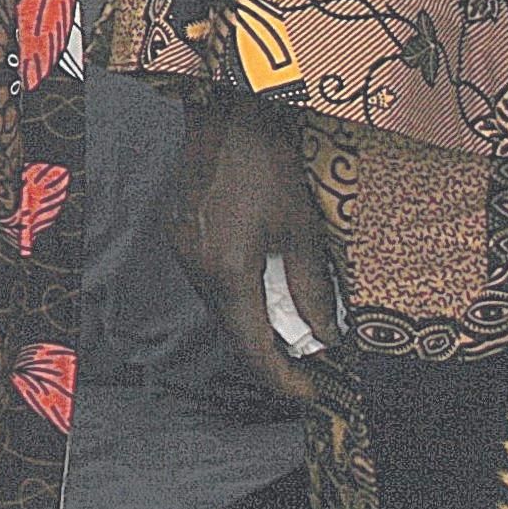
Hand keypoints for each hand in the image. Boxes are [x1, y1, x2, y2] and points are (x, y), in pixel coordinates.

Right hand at [166, 94, 338, 404]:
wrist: (222, 114)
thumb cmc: (266, 165)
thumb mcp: (299, 227)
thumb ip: (311, 287)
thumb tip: (326, 335)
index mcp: (229, 273)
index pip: (254, 348)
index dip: (281, 378)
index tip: (309, 394)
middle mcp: (198, 271)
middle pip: (234, 332)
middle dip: (271, 355)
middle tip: (309, 366)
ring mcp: (184, 253)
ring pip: (221, 308)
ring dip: (255, 324)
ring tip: (293, 329)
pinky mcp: (181, 237)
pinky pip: (211, 284)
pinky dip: (240, 297)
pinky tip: (264, 289)